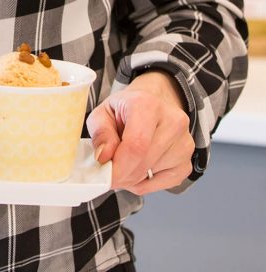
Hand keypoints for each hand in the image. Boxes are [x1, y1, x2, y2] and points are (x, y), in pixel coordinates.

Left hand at [86, 71, 193, 193]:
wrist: (153, 102)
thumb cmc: (127, 109)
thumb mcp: (103, 113)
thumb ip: (100, 133)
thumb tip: (104, 157)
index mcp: (148, 104)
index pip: (136, 145)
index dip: (118, 167)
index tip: (105, 177)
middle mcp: (172, 121)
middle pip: (143, 163)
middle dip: (122, 175)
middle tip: (110, 172)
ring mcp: (184, 143)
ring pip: (152, 175)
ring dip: (133, 178)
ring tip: (126, 160)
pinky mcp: (188, 162)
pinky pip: (163, 184)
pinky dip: (146, 183)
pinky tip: (140, 168)